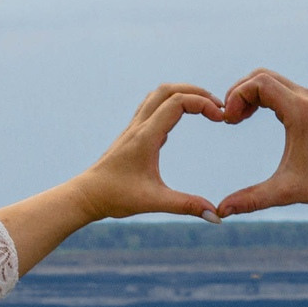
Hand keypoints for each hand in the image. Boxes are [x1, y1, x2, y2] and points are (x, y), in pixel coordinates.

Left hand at [72, 84, 226, 223]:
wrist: (86, 196)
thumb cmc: (116, 197)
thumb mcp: (154, 202)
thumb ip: (186, 206)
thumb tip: (216, 216)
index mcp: (146, 136)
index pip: (178, 102)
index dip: (203, 103)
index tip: (220, 118)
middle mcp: (139, 126)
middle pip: (168, 90)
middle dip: (196, 92)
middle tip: (217, 107)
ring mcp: (133, 128)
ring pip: (158, 95)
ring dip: (182, 94)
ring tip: (203, 108)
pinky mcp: (132, 135)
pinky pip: (152, 108)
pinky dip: (170, 105)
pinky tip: (180, 123)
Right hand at [213, 69, 307, 217]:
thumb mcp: (285, 191)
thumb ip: (251, 199)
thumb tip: (222, 210)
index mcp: (299, 111)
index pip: (260, 83)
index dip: (237, 96)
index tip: (228, 120)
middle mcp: (305, 98)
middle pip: (262, 76)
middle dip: (240, 92)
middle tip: (229, 118)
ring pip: (271, 79)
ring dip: (250, 93)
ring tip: (238, 118)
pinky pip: (280, 88)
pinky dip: (262, 96)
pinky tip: (253, 116)